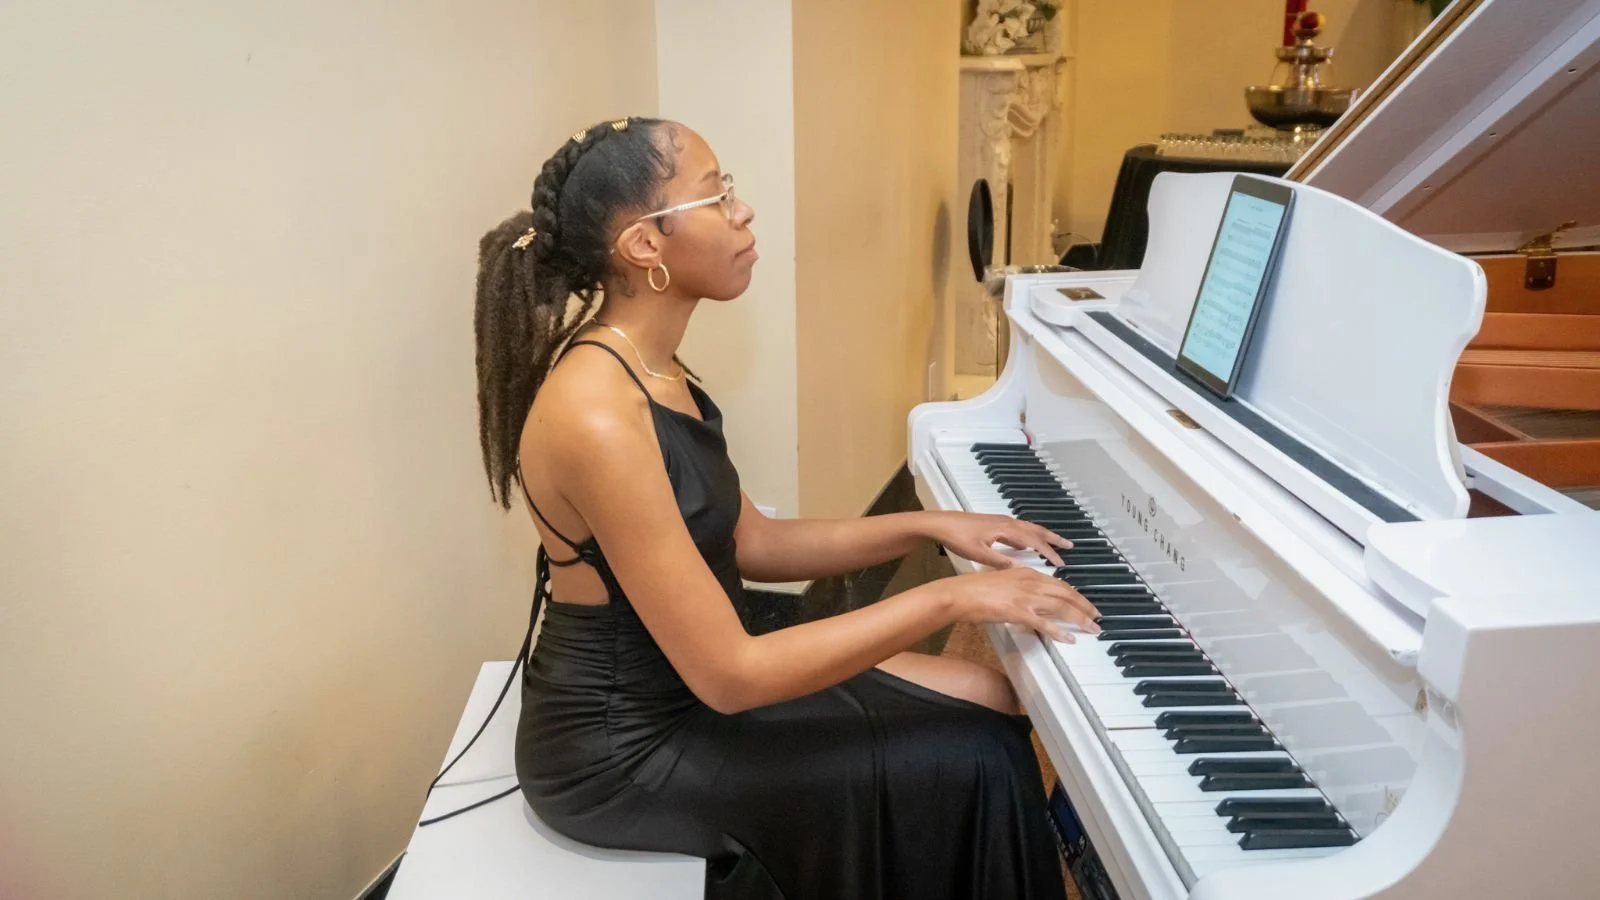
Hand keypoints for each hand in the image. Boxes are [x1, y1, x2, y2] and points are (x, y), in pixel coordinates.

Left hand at [923, 511, 1071, 568]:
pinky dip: (1029, 536)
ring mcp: (1001, 521)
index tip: (1061, 563)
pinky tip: (1026, 546)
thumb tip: (1020, 568)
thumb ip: (1000, 561)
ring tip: (1055, 544)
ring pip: (1028, 528)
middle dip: (1053, 539)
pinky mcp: (994, 523)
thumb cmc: (957, 537)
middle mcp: (1007, 522)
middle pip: (1036, 530)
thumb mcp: (978, 553)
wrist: (941, 523)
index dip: (1049, 552)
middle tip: (1069, 546)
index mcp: (1005, 529)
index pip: (1034, 541)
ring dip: (1043, 536)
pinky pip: (1019, 529)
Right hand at [939, 567, 1100, 642]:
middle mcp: (1031, 582)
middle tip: (1096, 616)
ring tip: (1092, 627)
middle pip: (1066, 593)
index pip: (1058, 583)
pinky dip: (1059, 631)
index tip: (1084, 603)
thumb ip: (1018, 586)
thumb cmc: (974, 588)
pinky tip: (1068, 638)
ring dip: (1080, 618)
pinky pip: (1045, 623)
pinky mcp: (1019, 612)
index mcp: (1027, 572)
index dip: (1075, 594)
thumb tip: (1028, 597)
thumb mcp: (1002, 580)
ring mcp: (1026, 597)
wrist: (960, 593)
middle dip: (1084, 605)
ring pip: (1062, 607)